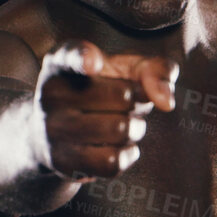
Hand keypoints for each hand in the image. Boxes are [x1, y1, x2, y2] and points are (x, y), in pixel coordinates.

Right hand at [33, 39, 178, 180]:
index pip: (70, 54)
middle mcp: (50, 92)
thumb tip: (166, 102)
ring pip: (121, 130)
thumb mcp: (127, 69)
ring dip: (135, 128)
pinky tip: (116, 146)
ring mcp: (52, 128)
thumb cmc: (103, 91)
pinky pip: (112, 162)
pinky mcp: (61, 161)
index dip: (84, 58)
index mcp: (62, 60)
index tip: (94, 63)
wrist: (59, 134)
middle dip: (138, 101)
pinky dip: (126, 154)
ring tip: (121, 123)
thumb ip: (156, 70)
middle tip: (124, 103)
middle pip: (123, 96)